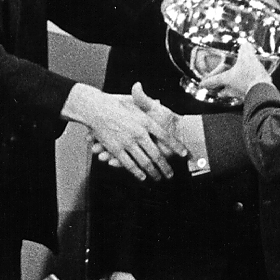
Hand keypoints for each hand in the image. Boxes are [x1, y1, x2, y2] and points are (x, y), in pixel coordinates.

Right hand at [63, 84, 185, 180]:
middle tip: (170, 174)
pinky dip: (137, 172)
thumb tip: (159, 102)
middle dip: (165, 166)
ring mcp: (128, 142)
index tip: (184, 153)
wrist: (95, 108)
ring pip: (144, 162)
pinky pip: (129, 164)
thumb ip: (147, 103)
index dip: (176, 146)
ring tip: (159, 178)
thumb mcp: (133, 101)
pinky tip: (142, 176)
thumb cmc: (113, 103)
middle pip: (157, 154)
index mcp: (145, 121)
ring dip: (153, 172)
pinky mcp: (116, 149)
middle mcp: (139, 133)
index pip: (166, 136)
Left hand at [201, 40, 270, 100]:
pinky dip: (244, 91)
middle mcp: (231, 89)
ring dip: (232, 92)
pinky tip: (249, 87)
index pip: (212, 81)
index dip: (205, 82)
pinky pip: (244, 95)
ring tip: (234, 88)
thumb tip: (245, 44)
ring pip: (232, 94)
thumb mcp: (247, 57)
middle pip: (221, 91)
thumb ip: (245, 49)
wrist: (263, 89)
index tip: (201, 84)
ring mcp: (241, 95)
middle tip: (217, 90)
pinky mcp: (250, 98)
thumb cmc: (251, 75)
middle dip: (218, 90)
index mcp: (226, 79)